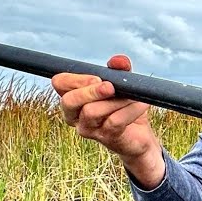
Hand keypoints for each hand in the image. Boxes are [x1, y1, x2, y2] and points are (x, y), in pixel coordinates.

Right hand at [54, 55, 165, 187]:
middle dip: (90, 91)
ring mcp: (88, 129)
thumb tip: (119, 61)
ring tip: (132, 96)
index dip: (76, 78)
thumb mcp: (123, 84)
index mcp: (73, 98)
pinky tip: (141, 104)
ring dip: (115, 101)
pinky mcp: (106, 138)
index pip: (60, 83)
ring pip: (91, 112)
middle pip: (68, 101)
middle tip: (110, 87)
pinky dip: (130, 110)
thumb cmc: (124, 106)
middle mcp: (75, 116)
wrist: (139, 136)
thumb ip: (120, 69)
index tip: (98, 77)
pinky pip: (114, 122)